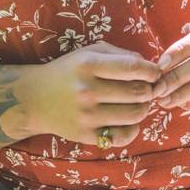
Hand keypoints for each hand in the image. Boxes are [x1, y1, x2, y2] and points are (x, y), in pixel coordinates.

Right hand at [16, 41, 161, 147]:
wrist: (33, 99)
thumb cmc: (66, 71)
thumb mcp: (88, 53)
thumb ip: (118, 54)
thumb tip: (146, 64)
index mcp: (88, 64)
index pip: (132, 67)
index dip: (151, 71)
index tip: (156, 73)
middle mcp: (87, 89)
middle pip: (137, 92)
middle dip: (150, 90)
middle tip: (149, 89)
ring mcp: (86, 115)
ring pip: (134, 114)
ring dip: (144, 108)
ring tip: (140, 103)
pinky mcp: (85, 135)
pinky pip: (121, 136)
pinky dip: (133, 129)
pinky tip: (130, 121)